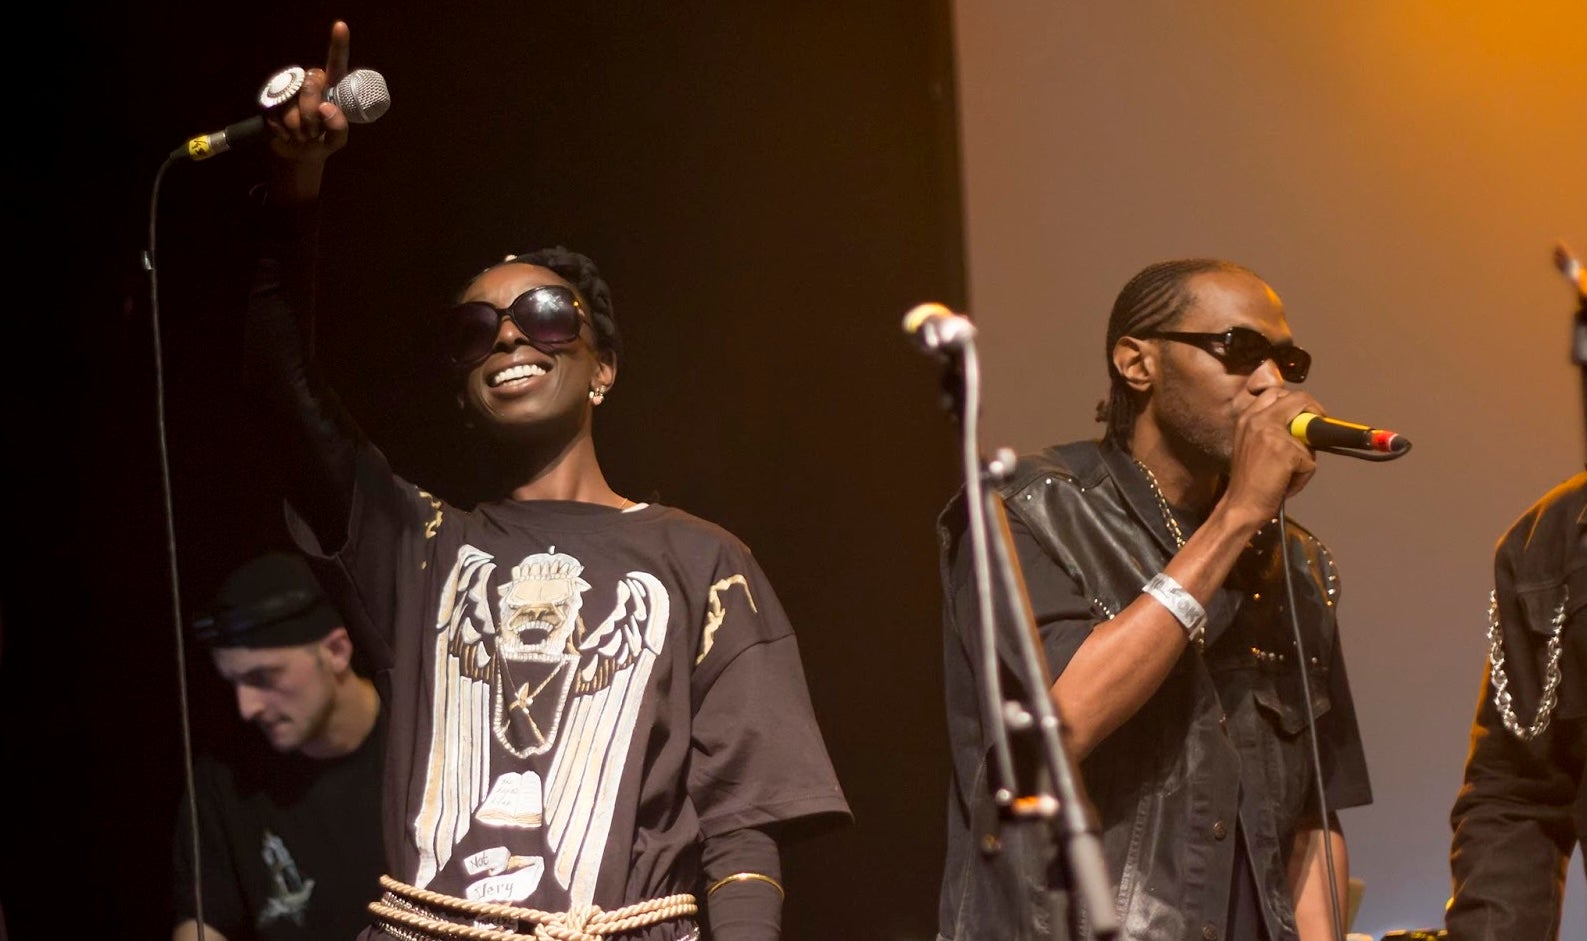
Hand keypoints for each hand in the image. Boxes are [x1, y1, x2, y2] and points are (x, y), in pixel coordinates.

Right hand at [265, 21, 351, 202]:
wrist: (297, 155)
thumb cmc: (322, 141)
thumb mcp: (336, 140)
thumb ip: (339, 128)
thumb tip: (326, 108)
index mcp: (331, 89)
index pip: (336, 64)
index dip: (339, 45)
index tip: (341, 26)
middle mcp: (310, 84)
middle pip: (311, 87)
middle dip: (313, 117)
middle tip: (314, 131)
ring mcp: (289, 91)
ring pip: (292, 107)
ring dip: (298, 129)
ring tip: (302, 135)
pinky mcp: (270, 101)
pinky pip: (275, 116)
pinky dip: (282, 131)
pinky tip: (286, 133)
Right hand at [1222, 387, 1320, 524]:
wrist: (1241, 505)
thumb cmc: (1248, 480)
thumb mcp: (1251, 443)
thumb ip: (1270, 428)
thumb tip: (1301, 426)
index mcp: (1247, 417)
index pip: (1277, 393)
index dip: (1297, 402)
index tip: (1305, 415)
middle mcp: (1257, 418)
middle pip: (1299, 399)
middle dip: (1314, 411)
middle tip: (1316, 429)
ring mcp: (1272, 432)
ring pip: (1309, 433)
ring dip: (1306, 454)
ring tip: (1289, 471)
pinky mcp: (1286, 450)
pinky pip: (1310, 460)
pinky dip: (1304, 475)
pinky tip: (1287, 482)